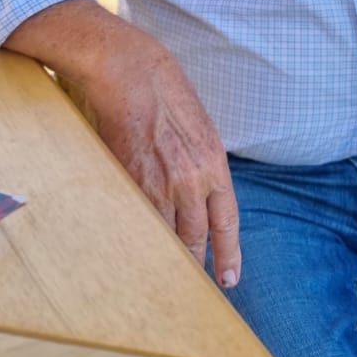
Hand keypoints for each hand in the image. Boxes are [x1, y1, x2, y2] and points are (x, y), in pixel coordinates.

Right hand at [91, 39, 240, 282]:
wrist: (130, 72)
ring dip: (164, 256)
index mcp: (214, 163)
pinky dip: (138, 239)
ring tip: (162, 275)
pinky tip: (136, 251)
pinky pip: (137, 222)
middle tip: (192, 284)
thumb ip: (201, 163)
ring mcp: (158, 183)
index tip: (229, 279)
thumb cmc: (164, 92)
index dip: (229, 254)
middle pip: (194, 238)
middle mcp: (191, 179)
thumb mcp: (199, 128)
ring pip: (165, 236)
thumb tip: (197, 194)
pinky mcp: (127, 182)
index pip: (226, 221)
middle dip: (193, 263)